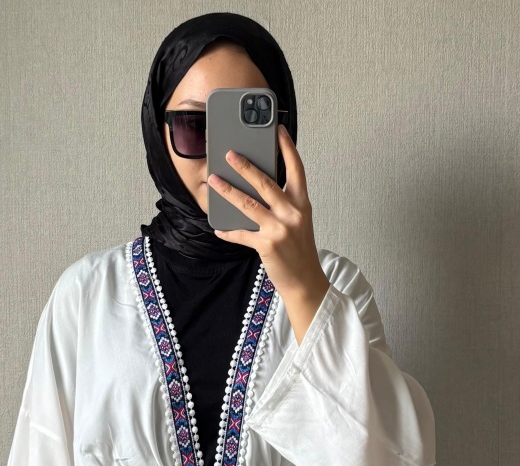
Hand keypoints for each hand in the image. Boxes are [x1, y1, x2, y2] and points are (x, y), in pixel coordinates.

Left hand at [207, 124, 328, 301]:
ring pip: (248, 204)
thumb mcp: (298, 221)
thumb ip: (284, 204)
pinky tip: (219, 227)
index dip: (287, 148)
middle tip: (229, 154)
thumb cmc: (300, 250)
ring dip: (228, 191)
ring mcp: (279, 228)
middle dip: (245, 166)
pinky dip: (228, 230)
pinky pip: (241, 233)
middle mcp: (292, 213)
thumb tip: (257, 188)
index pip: (296, 169)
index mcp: (302, 204)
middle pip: (266, 182)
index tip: (277, 130)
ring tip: (214, 181)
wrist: (305, 281)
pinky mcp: (267, 245)